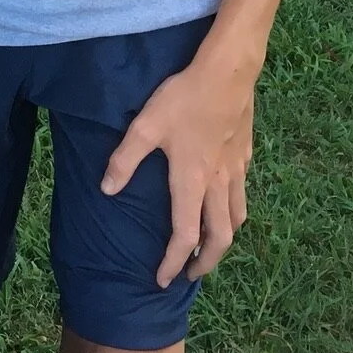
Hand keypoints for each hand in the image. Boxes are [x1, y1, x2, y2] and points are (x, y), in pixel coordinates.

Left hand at [100, 48, 257, 285]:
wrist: (228, 72)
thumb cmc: (184, 98)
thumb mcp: (145, 125)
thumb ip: (125, 159)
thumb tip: (107, 190)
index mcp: (191, 181)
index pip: (185, 235)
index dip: (173, 262)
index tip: (163, 280)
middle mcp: (218, 183)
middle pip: (220, 238)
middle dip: (205, 262)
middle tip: (189, 273)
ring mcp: (236, 170)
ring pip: (236, 218)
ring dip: (223, 239)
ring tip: (209, 246)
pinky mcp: (245, 155)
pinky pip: (242, 194)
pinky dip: (233, 210)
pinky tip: (223, 202)